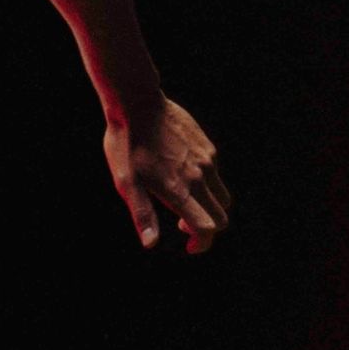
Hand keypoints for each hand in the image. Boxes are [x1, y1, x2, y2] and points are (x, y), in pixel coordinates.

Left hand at [105, 98, 231, 252]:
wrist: (137, 104)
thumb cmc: (126, 145)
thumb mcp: (126, 183)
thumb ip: (142, 215)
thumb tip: (150, 243)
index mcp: (179, 190)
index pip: (207, 228)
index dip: (202, 243)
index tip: (190, 245)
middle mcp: (200, 177)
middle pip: (221, 217)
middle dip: (207, 229)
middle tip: (183, 224)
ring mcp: (207, 161)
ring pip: (222, 197)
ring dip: (210, 207)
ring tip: (185, 201)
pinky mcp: (208, 148)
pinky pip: (217, 176)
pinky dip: (207, 186)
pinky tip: (183, 176)